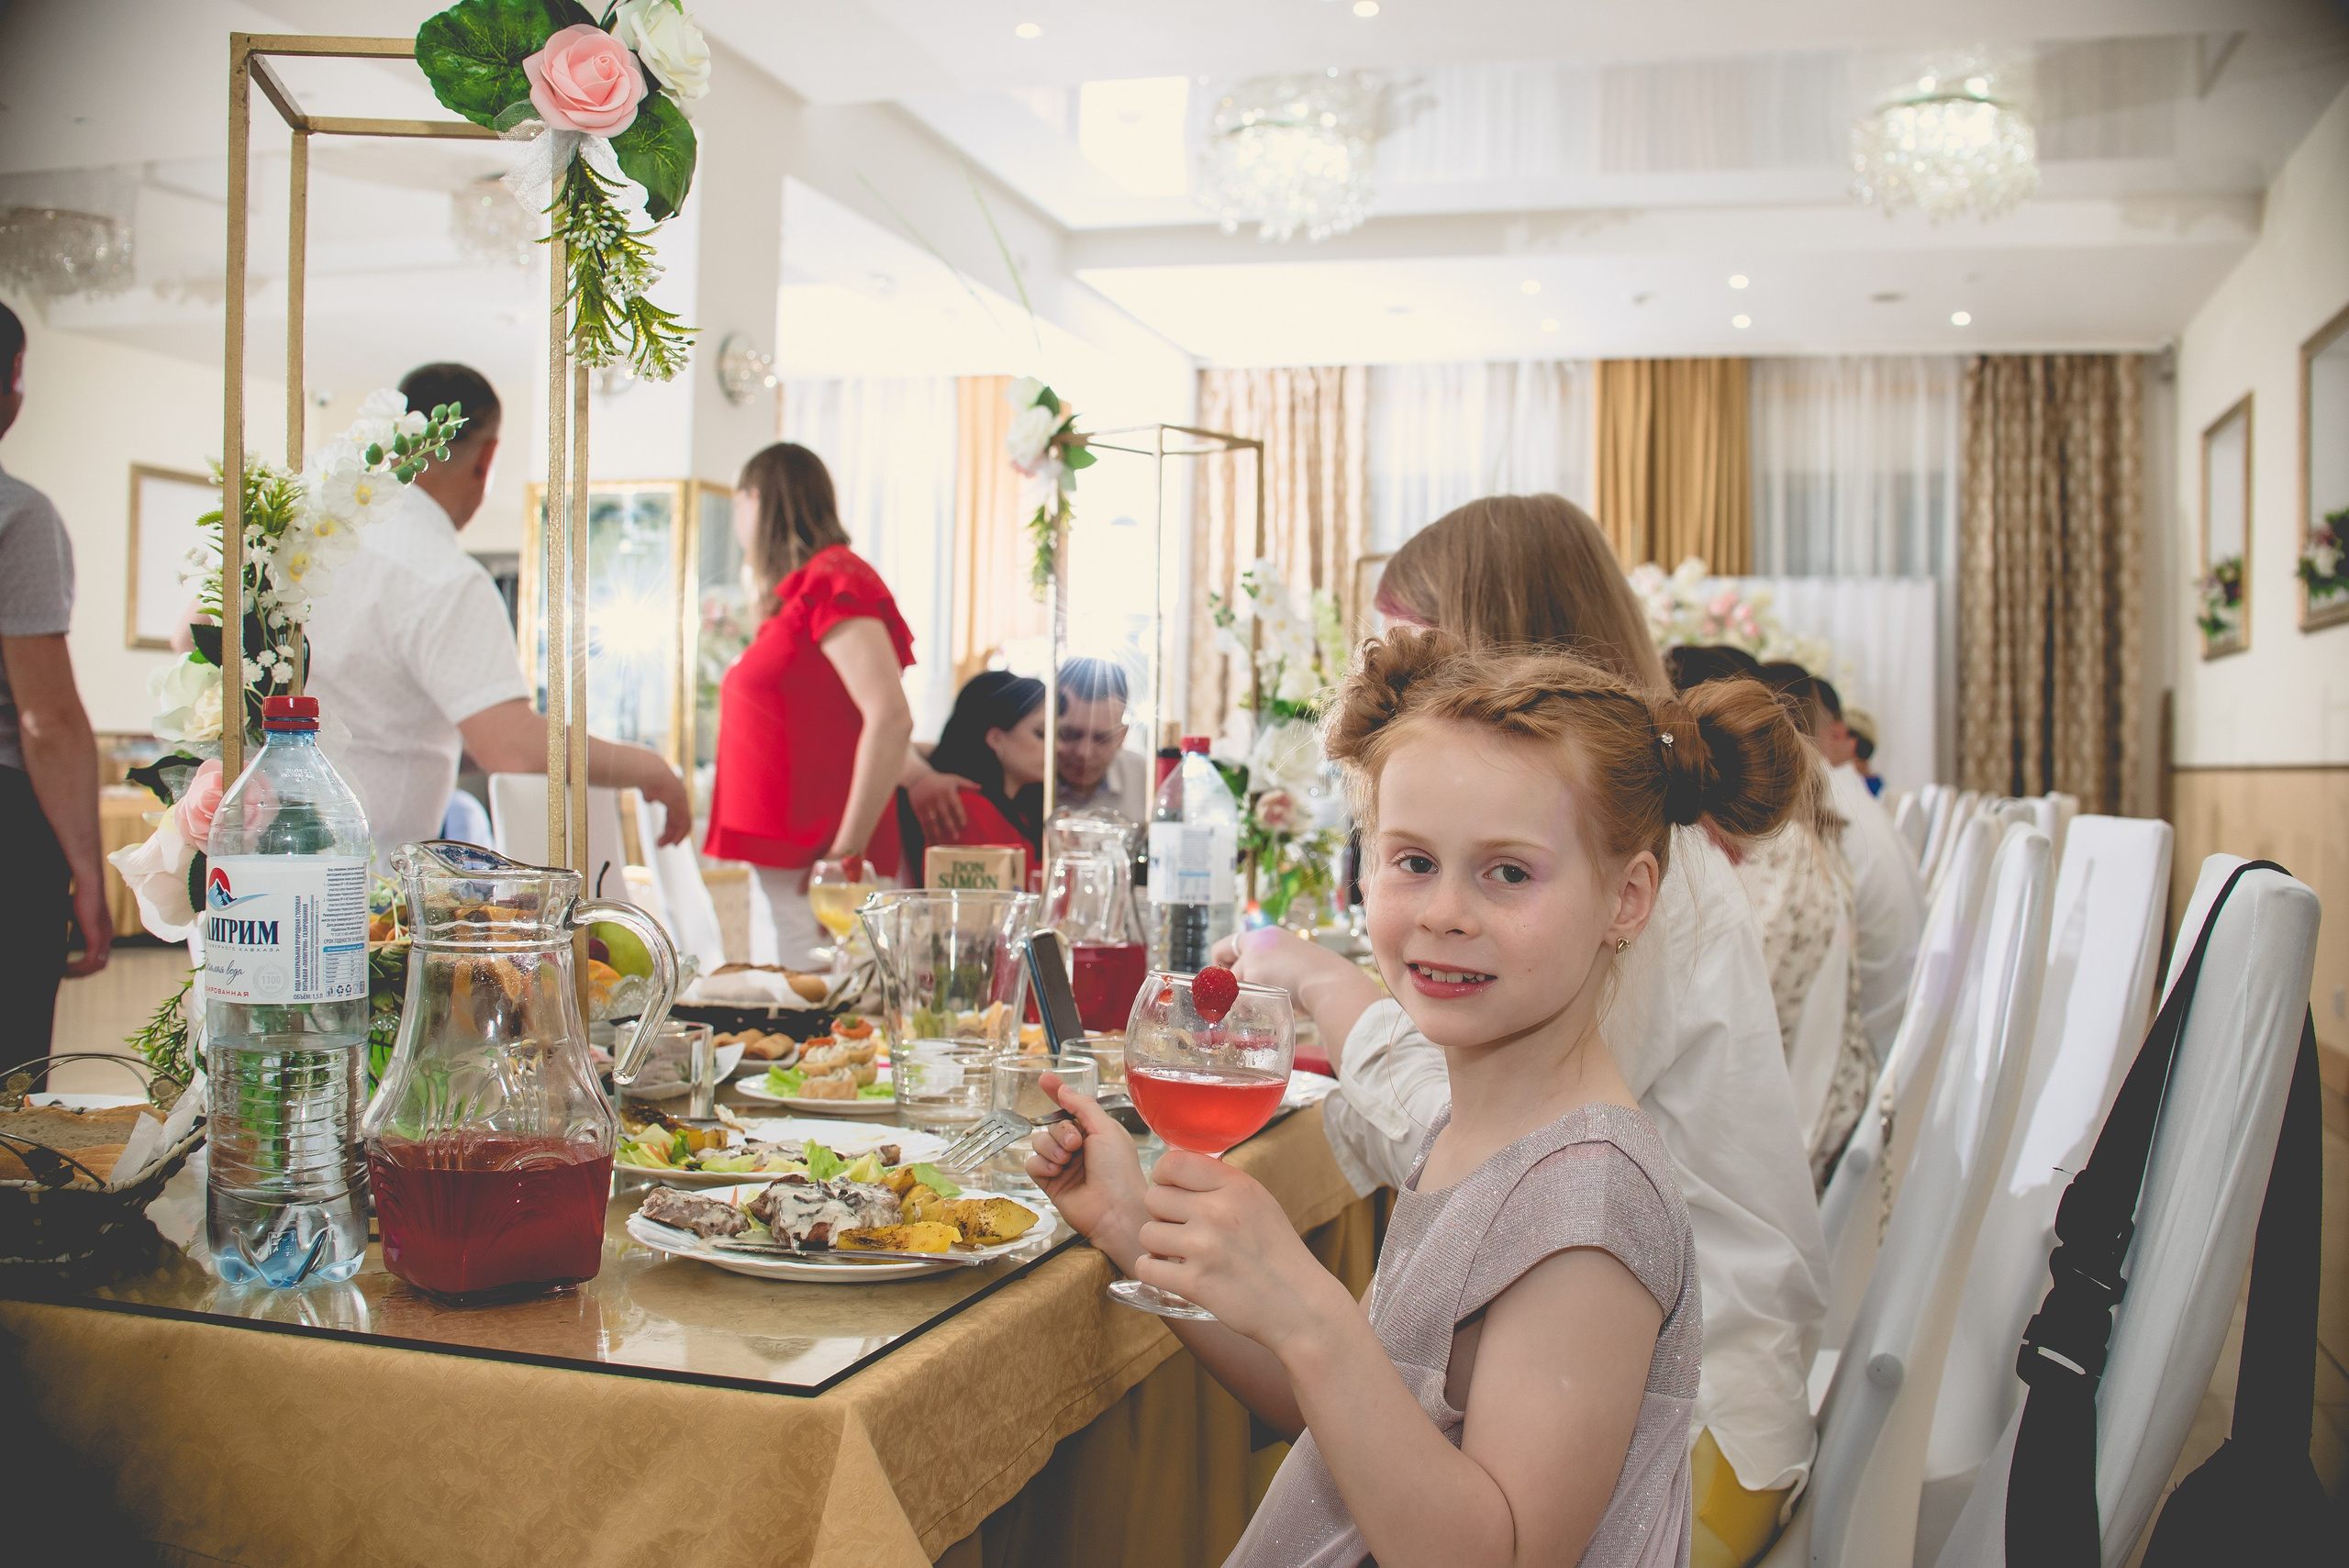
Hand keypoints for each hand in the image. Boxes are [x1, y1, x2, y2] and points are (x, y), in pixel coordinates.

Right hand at [67, 872, 112, 977]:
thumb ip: (72, 927)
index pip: (100, 957)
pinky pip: (90, 959)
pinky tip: (65, 966)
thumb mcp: (74, 916)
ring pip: (97, 965)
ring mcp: (104, 936)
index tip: (70, 969)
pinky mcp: (96, 935)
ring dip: (80, 972)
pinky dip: (78, 966)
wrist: (89, 884)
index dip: (86, 966)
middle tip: (66, 975)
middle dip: (83, 973)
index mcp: (104, 932)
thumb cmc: (79, 895)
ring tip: (64, 973)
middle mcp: (107, 936)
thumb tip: (57, 937)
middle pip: (101, 964)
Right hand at [640, 762, 692, 846]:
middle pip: (678, 819)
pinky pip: (683, 823)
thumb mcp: (649, 787)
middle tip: (664, 844)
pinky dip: (680, 834)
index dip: (671, 824)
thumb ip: (651, 793)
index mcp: (673, 792)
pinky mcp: (681, 804)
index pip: (675, 812)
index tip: (665, 834)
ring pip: (682, 823)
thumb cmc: (645, 776)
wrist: (649, 770)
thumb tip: (649, 798)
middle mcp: (680, 796)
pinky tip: (674, 842)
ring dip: (676, 836)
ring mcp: (682, 800)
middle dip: (672, 832)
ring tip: (668, 845)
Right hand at [905, 765, 973, 840]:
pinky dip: (927, 834)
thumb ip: (967, 784)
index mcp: (947, 792)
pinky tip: (932, 843)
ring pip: (933, 822)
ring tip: (943, 844)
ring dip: (938, 834)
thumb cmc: (940, 781)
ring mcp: (927, 806)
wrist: (918, 778)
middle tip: (956, 838)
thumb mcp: (953, 779)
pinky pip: (923, 824)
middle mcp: (937, 799)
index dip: (960, 815)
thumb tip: (980, 788)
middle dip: (950, 827)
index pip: (955, 804)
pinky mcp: (919, 811)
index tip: (965, 825)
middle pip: (944, 815)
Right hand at [1026, 1073, 1149, 1264]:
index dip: (1057, 1093)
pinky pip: (1032, 1164)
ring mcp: (1062, 1165)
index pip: (1070, 1107)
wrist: (1115, 1210)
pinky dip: (1042, 1165)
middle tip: (1075, 1144)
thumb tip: (1064, 1089)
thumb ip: (1083, 1106)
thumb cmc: (1119, 1171)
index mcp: (1094, 1132)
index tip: (1044, 1079)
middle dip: (1060, 1131)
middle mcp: (1077, 1148)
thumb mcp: (1106, 1129)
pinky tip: (1056, 1172)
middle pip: (1052, 1125)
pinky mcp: (1050, 1183)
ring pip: (1039, 1142)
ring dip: (1051, 1147)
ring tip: (1067, 1161)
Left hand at [1133, 1149, 1352, 1349]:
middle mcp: (1218, 1211)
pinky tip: (1175, 1274)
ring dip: (1158, 1247)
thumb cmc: (1276, 1252)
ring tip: (1182, 1255)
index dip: (1163, 1178)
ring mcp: (1204, 1247)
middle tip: (1183, 1230)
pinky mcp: (1194, 1283)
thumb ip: (1219, 1183)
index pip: (1173, 1163)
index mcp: (1235, 1186)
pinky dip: (1155, 1273)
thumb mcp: (1257, 1202)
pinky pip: (1146, 1267)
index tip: (1171, 1192)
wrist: (1299, 1305)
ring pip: (1147, 1233)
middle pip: (1153, 1198)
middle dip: (1162, 1215)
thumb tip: (1173, 1169)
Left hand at [1211, 924, 1359, 1005]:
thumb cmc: (1320, 978)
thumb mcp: (1293, 961)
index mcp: (1268, 935)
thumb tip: (1254, 982)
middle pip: (1223, 962)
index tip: (1231, 977)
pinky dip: (1249, 1007)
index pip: (1230, 944)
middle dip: (1228, 981)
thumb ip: (1272, 964)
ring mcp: (1253, 957)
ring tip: (1265, 1004)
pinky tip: (1267, 1008)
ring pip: (1233, 982)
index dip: (1225, 962)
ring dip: (1242, 997)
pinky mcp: (1254, 975)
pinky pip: (1239, 997)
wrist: (1332, 983)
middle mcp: (1257, 940)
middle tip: (1237, 995)